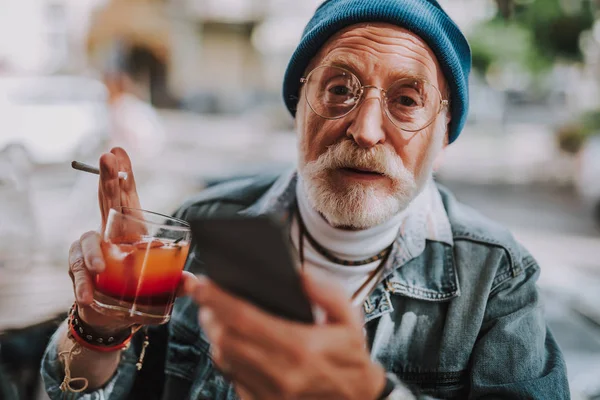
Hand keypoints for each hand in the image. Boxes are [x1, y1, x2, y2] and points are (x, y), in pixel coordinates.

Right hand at [68, 147, 196, 331]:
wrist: (111, 318)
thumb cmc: (138, 292)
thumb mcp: (161, 284)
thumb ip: (175, 280)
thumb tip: (191, 281)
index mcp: (132, 231)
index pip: (128, 197)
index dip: (124, 175)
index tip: (119, 151)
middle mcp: (110, 235)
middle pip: (107, 201)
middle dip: (107, 178)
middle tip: (106, 157)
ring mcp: (93, 251)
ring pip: (86, 239)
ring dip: (93, 251)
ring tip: (100, 268)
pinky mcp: (80, 272)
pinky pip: (78, 272)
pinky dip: (83, 284)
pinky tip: (88, 294)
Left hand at [192, 272, 386, 399]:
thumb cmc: (351, 356)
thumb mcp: (350, 318)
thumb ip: (326, 291)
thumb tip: (299, 274)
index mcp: (302, 347)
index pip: (245, 319)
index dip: (218, 299)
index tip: (201, 283)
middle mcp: (282, 373)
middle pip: (226, 339)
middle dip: (209, 314)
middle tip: (205, 297)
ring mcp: (270, 393)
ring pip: (223, 359)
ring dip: (214, 334)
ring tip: (216, 315)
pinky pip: (231, 377)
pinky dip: (225, 356)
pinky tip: (231, 341)